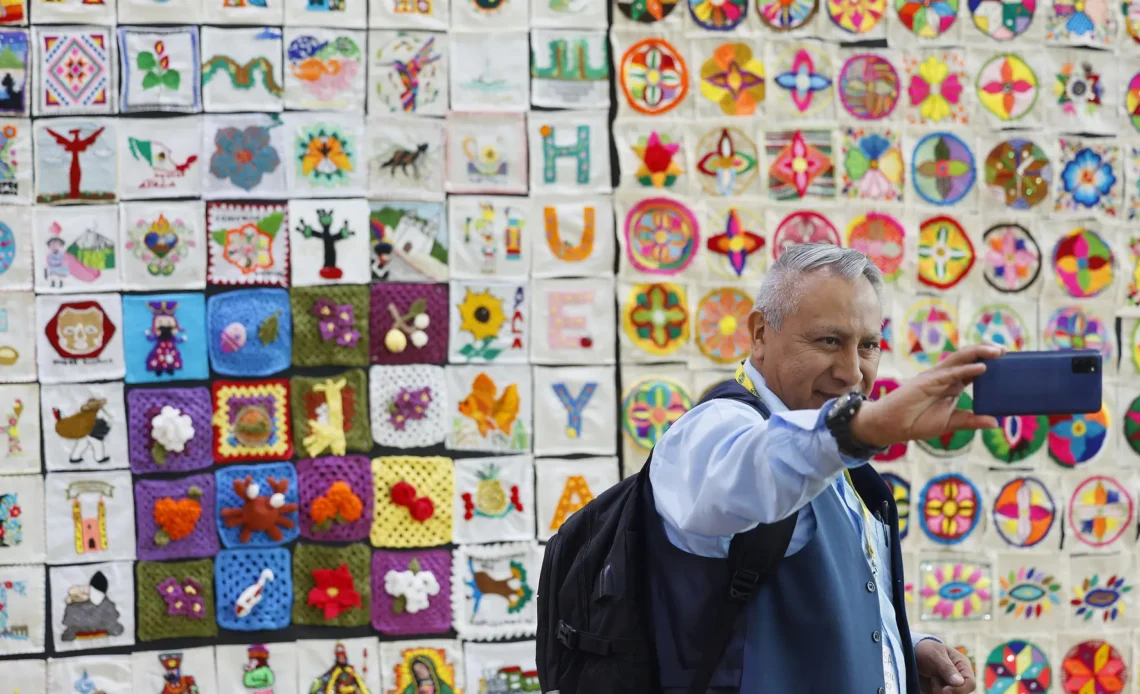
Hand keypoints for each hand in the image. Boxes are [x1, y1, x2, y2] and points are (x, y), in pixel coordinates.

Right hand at [851, 344, 1003, 447]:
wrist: (892, 426)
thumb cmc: (917, 423)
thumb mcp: (950, 423)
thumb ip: (971, 421)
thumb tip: (995, 422)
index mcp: (952, 385)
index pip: (974, 369)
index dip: (990, 363)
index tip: (1009, 362)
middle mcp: (945, 377)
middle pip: (969, 358)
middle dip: (987, 352)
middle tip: (1007, 351)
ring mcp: (936, 377)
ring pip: (960, 359)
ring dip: (979, 353)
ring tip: (998, 351)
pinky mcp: (927, 381)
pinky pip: (950, 373)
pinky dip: (966, 369)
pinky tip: (982, 368)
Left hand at [916, 639, 975, 693]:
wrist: (910, 654)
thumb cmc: (925, 650)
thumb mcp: (934, 654)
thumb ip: (947, 668)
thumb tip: (960, 682)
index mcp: (962, 666)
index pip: (970, 683)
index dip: (960, 689)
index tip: (945, 690)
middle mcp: (959, 678)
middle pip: (961, 693)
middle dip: (946, 691)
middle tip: (933, 680)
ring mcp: (950, 686)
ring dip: (938, 691)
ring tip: (931, 679)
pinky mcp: (940, 691)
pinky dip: (932, 692)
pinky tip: (928, 683)